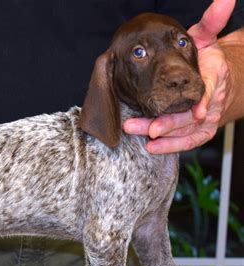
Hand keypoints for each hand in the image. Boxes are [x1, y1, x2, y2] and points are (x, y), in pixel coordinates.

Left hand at [123, 0, 234, 153]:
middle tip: (147, 126)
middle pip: (191, 116)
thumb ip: (211, 22)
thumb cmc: (207, 60)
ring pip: (185, 130)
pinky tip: (152, 147)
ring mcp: (206, 119)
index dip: (204, 102)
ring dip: (163, 135)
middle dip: (168, 122)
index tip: (198, 112)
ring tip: (139, 133)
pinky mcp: (200, 130)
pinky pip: (187, 141)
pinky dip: (170, 146)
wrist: (221, 80)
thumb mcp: (207, 39)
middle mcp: (212, 102)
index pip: (210, 92)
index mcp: (215, 77)